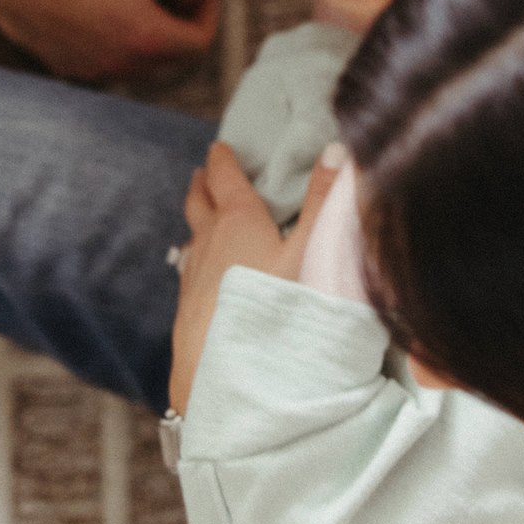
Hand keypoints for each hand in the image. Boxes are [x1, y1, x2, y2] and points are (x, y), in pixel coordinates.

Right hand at [0, 0, 226, 79]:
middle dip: (182, 25)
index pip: (200, 42)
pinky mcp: (69, 68)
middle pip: (174, 58)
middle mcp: (124, 64)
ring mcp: (94, 70)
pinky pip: (110, 64)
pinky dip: (121, 44)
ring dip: (152, 37)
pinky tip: (104, 10)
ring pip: (142, 65)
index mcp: (148, 36)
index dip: (207, 13)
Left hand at [169, 144, 340, 410]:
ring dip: (197, 223)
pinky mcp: (186, 312)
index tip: (220, 147)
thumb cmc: (275, 307)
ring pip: (192, 240)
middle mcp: (207, 245)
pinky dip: (197, 260)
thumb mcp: (313, 251)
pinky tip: (200, 277)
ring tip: (200, 218)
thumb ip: (325, 201)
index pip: (225, 179)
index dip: (223, 160)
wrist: (228, 376)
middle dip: (202, 185)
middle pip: (199, 205)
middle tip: (201, 172)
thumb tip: (336, 148)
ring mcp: (192, 280)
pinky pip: (190, 273)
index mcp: (237, 222)